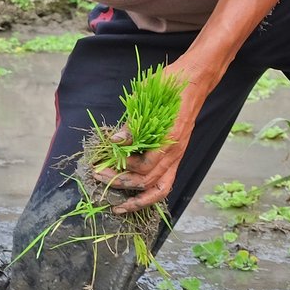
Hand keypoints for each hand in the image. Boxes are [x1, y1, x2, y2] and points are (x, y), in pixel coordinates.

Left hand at [95, 60, 211, 213]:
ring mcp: (177, 157)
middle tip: (96, 176)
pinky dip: (148, 195)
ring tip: (117, 207)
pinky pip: (164, 184)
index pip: (143, 165)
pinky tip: (133, 199)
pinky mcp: (175, 157)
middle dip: (119, 182)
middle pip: (147, 181)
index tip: (100, 160)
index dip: (120, 166)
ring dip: (137, 201)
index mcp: (168, 139)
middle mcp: (174, 153)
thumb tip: (115, 141)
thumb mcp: (145, 98)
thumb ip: (132, 124)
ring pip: (159, 190)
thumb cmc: (168, 86)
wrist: (193, 82)